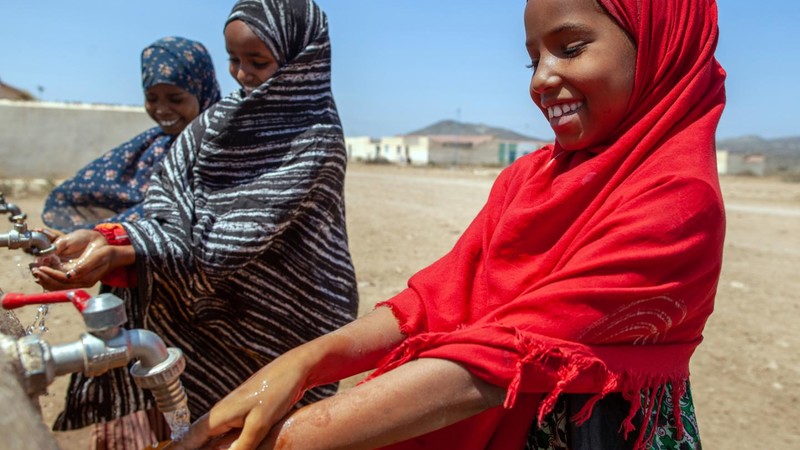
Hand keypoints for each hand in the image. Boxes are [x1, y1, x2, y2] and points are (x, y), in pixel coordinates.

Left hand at [31, 230, 116, 288]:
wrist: (114, 256)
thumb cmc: (106, 254)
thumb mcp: (98, 257)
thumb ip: (84, 266)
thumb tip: (69, 275)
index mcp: (87, 278)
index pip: (64, 280)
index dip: (51, 274)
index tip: (41, 267)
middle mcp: (82, 283)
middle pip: (59, 286)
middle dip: (45, 278)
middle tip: (34, 270)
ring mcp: (80, 282)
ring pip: (58, 286)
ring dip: (46, 280)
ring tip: (36, 272)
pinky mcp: (78, 280)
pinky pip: (61, 284)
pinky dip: (51, 280)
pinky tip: (44, 275)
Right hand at [167, 351, 311, 449]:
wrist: (293, 370)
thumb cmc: (277, 390)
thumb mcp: (260, 423)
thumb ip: (243, 445)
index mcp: (217, 417)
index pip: (185, 442)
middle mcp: (219, 416)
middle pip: (192, 442)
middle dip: (182, 449)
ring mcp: (229, 416)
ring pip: (206, 440)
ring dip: (198, 448)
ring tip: (181, 449)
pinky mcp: (241, 417)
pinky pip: (220, 437)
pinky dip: (213, 446)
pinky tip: (213, 447)